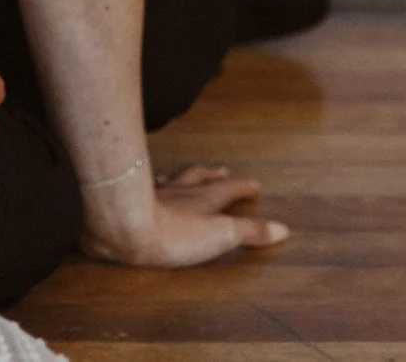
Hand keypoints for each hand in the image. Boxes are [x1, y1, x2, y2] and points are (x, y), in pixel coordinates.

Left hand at [79, 162, 289, 266]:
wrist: (121, 225)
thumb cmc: (173, 234)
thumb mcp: (221, 236)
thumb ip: (251, 232)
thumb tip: (284, 229)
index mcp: (204, 199)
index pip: (228, 189)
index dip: (242, 187)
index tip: (254, 184)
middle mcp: (179, 190)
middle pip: (198, 177)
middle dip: (212, 175)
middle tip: (221, 170)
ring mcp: (151, 191)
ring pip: (171, 177)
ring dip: (181, 175)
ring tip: (184, 172)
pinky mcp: (128, 198)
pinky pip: (140, 183)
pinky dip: (147, 181)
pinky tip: (141, 181)